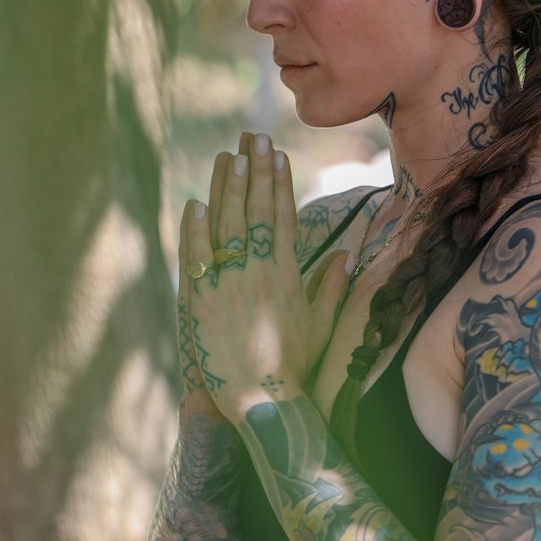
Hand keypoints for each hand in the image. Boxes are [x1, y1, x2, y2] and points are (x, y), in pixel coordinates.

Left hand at [184, 132, 352, 420]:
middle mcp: (256, 272)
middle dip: (253, 171)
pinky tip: (195, 203)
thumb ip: (332, 287)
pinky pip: (196, 257)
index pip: (281, 216)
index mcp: (286, 274)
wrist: (264, 402)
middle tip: (251, 138)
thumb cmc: (296, 367)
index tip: (276, 153)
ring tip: (227, 157)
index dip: (278, 182)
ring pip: (224, 225)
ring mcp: (226, 284)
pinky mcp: (200, 301)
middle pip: (253, 210)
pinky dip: (195, 229)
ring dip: (225, 188)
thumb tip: (346, 256)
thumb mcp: (321, 326)